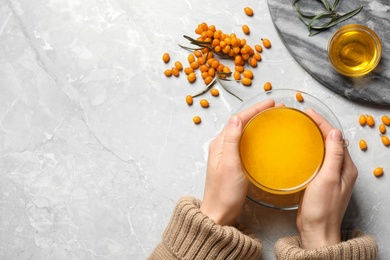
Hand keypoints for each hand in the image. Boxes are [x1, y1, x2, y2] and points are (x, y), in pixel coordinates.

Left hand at [200, 99, 275, 225]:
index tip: (270, 104)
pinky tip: (264, 140)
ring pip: (243, 132)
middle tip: (275, 109)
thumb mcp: (229, 165)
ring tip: (272, 119)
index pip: (238, 119)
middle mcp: (222, 146)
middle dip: (258, 113)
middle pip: (241, 123)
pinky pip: (245, 143)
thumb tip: (236, 117)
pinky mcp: (233, 163)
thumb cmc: (224, 193)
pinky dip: (255, 137)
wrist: (220, 214)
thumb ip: (231, 140)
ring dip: (257, 123)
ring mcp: (227, 155)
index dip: (254, 109)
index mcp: (219, 144)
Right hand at [297, 108, 357, 248]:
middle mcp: (340, 170)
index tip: (309, 113)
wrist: (316, 230)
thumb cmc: (322, 209)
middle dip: (318, 127)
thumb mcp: (328, 179)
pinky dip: (309, 150)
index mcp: (346, 167)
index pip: (335, 138)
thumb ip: (333, 155)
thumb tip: (335, 132)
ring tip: (301, 128)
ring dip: (314, 137)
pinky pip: (316, 160)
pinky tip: (300, 150)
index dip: (322, 123)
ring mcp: (330, 176)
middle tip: (303, 118)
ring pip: (323, 149)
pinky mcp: (320, 181)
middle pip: (330, 141)